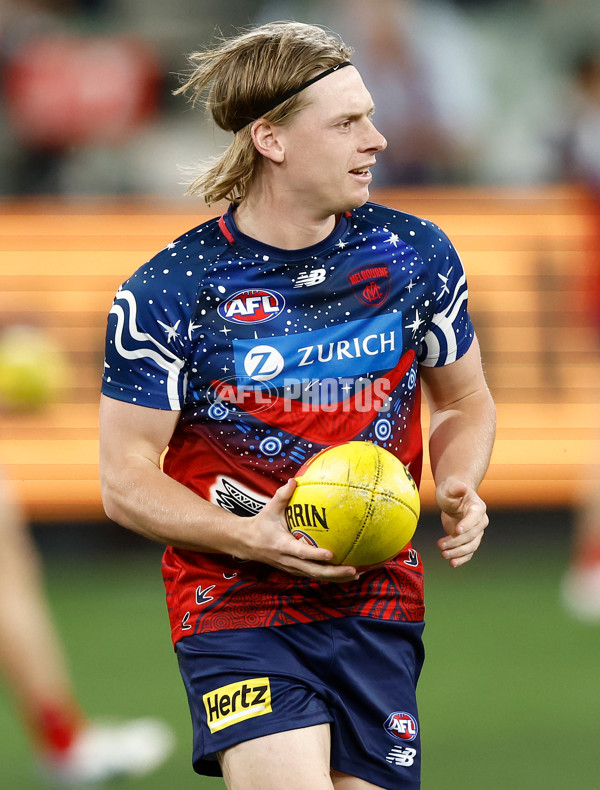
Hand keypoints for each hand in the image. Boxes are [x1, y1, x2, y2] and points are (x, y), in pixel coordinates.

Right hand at [240, 479, 358, 582]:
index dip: (315, 555)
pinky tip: (347, 574)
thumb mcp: (269, 509)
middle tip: (353, 570)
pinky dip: (331, 577)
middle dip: (334, 573)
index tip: (331, 554)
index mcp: (282, 545)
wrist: (246, 543)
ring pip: (316, 576)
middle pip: (313, 571)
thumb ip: (282, 495)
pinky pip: (314, 575)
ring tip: (357, 574)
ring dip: (336, 578)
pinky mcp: (295, 570)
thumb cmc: (261, 524)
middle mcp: (288, 560)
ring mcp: (292, 568)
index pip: (301, 552)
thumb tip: (295, 480)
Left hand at [435, 477, 488, 567]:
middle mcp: (480, 521)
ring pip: (471, 546)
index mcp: (477, 507)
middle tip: (440, 544)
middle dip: (456, 541)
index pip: (474, 517)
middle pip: (471, 535)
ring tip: (443, 554)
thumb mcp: (449, 487)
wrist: (454, 497)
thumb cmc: (451, 491)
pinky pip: (469, 552)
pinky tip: (452, 563)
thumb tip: (462, 487)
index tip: (456, 530)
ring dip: (457, 552)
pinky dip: (462, 559)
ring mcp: (476, 532)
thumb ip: (455, 488)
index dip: (467, 524)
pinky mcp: (469, 540)